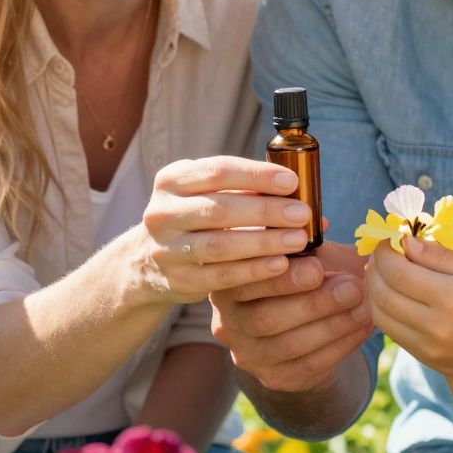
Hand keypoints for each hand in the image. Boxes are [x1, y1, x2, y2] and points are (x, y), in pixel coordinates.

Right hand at [128, 157, 315, 305]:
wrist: (149, 260)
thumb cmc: (196, 218)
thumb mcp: (208, 194)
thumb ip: (248, 191)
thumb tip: (303, 195)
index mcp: (171, 180)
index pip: (217, 171)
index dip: (257, 175)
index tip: (291, 180)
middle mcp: (162, 212)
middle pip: (219, 209)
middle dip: (266, 211)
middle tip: (301, 213)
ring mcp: (166, 249)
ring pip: (218, 245)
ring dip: (263, 242)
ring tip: (297, 240)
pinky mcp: (177, 280)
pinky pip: (219, 276)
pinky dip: (252, 270)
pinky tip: (280, 265)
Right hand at [209, 239, 373, 392]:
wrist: (302, 327)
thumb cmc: (301, 274)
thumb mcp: (295, 251)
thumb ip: (298, 236)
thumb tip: (318, 220)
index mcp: (226, 283)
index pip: (244, 282)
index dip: (280, 277)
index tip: (318, 265)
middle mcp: (228, 323)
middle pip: (266, 318)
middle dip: (314, 303)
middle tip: (352, 287)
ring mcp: (249, 355)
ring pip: (290, 345)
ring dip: (333, 324)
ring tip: (364, 305)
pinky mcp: (275, 378)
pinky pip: (309, 365)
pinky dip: (341, 345)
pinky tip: (364, 326)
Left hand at [366, 235, 452, 378]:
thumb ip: (439, 255)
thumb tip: (404, 242)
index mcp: (451, 299)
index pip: (398, 272)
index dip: (385, 253)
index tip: (388, 240)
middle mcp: (435, 327)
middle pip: (383, 295)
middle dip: (374, 270)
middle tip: (380, 255)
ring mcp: (428, 347)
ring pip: (381, 316)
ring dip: (373, 291)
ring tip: (381, 273)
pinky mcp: (425, 359)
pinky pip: (392, 332)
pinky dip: (384, 310)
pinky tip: (392, 294)